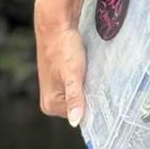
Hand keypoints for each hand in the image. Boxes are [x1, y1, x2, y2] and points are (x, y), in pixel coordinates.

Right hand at [33, 0, 88, 128]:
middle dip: (90, 96)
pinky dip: (85, 83)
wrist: (56, 25)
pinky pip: (77, 88)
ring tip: (91, 74)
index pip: (80, 116)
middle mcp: (49, 102)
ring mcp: (54, 91)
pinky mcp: (60, 81)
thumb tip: (75, 122)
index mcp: (50, 105)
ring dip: (88, 88)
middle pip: (79, 107)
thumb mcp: (73, 75)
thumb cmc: (63, 48)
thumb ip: (74, 99)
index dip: (92, 104)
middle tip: (95, 80)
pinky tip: (88, 73)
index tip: (100, 93)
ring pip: (80, 96)